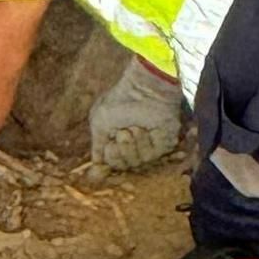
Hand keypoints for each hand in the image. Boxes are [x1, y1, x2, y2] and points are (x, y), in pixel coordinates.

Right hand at [90, 56, 182, 170]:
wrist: (144, 89)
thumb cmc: (119, 102)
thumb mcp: (99, 124)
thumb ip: (98, 148)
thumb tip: (96, 168)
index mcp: (116, 140)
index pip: (111, 163)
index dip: (108, 162)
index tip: (108, 150)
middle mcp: (132, 145)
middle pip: (122, 166)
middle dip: (118, 151)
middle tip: (121, 133)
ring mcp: (147, 145)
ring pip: (135, 163)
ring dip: (130, 144)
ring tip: (133, 127)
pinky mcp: (162, 144)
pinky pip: (150, 156)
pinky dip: (143, 142)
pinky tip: (144, 129)